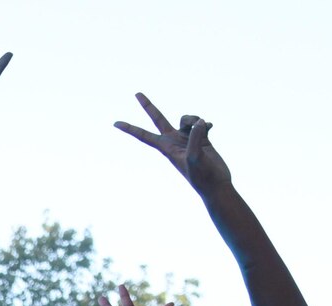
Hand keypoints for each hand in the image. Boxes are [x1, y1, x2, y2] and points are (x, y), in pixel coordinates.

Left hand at [115, 95, 231, 196]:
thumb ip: (195, 138)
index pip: (144, 136)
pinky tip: (211, 128)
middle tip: (136, 93)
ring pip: (186, 118)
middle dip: (148, 106)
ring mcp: (187, 139)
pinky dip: (206, 124)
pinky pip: (201, 123)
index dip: (130, 129)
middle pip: (158, 119)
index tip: (115, 123)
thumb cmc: (202, 177)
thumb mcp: (196, 157)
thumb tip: (199, 122)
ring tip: (203, 127)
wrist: (216, 185)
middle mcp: (174, 141)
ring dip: (194, 119)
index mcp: (166, 148)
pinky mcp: (201, 139)